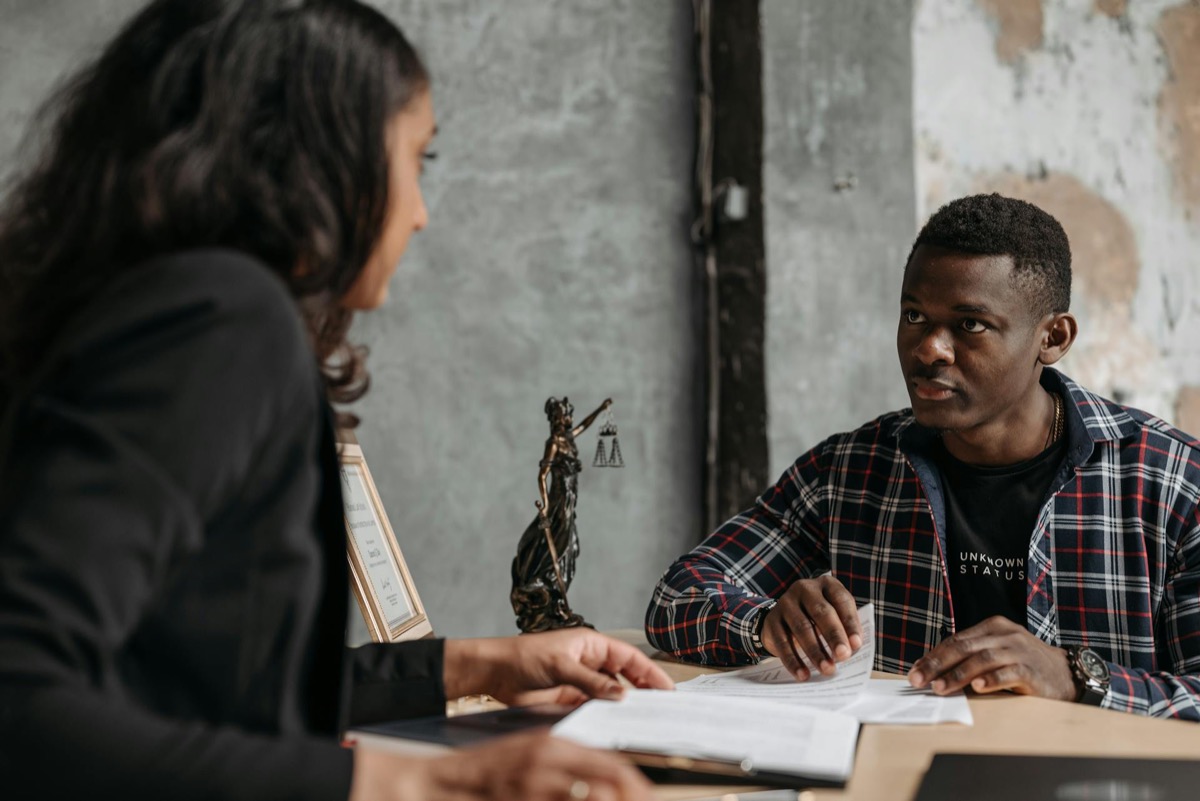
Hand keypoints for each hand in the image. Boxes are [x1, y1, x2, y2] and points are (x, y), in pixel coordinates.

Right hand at [351, 731, 653, 800]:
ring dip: (610, 800)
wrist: (443, 782)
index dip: (633, 783)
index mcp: (553, 745)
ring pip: (590, 796)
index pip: (609, 762)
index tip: (646, 793)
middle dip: (632, 794)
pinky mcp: (522, 799)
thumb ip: (565, 762)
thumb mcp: (530, 753)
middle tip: (646, 800)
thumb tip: (603, 778)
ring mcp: (534, 785)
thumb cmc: (489, 770)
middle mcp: (548, 761)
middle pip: (608, 781)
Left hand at [445, 629, 673, 706]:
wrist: (495, 672)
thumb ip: (592, 682)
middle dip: (642, 690)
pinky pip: (593, 708)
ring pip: (610, 695)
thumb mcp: (561, 665)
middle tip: (660, 708)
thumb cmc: (524, 656)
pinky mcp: (570, 699)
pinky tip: (612, 724)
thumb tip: (621, 694)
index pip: (629, 658)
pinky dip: (604, 715)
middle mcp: (589, 663)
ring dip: (622, 705)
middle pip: (624, 677)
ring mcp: (581, 682)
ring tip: (640, 719)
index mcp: (591, 645)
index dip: (649, 672)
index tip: (667, 688)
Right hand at [761, 574, 862, 680]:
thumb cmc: (819, 619)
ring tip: (827, 669)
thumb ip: (845, 629)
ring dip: (815, 651)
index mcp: (827, 584)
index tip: (857, 644)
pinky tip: (803, 674)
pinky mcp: (772, 620)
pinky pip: (782, 641)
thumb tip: (852, 650)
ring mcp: (786, 602)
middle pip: (821, 612)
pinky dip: (793, 660)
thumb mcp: (834, 616)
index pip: (841, 600)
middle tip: (843, 656)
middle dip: (834, 636)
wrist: (784, 617)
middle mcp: (805, 588)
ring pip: (801, 627)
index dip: (850, 623)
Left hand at [906, 615, 1074, 699]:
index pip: (956, 640)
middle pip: (964, 647)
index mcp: (993, 627)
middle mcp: (1005, 635)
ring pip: (982, 659)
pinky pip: (1008, 673)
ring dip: (958, 674)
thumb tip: (935, 673)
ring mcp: (1019, 650)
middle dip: (937, 664)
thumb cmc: (1025, 664)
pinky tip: (977, 688)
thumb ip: (972, 658)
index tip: (915, 670)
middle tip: (919, 680)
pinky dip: (991, 680)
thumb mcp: (998, 654)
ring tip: (940, 687)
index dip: (934, 655)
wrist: (1067, 674)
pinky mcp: (1032, 669)